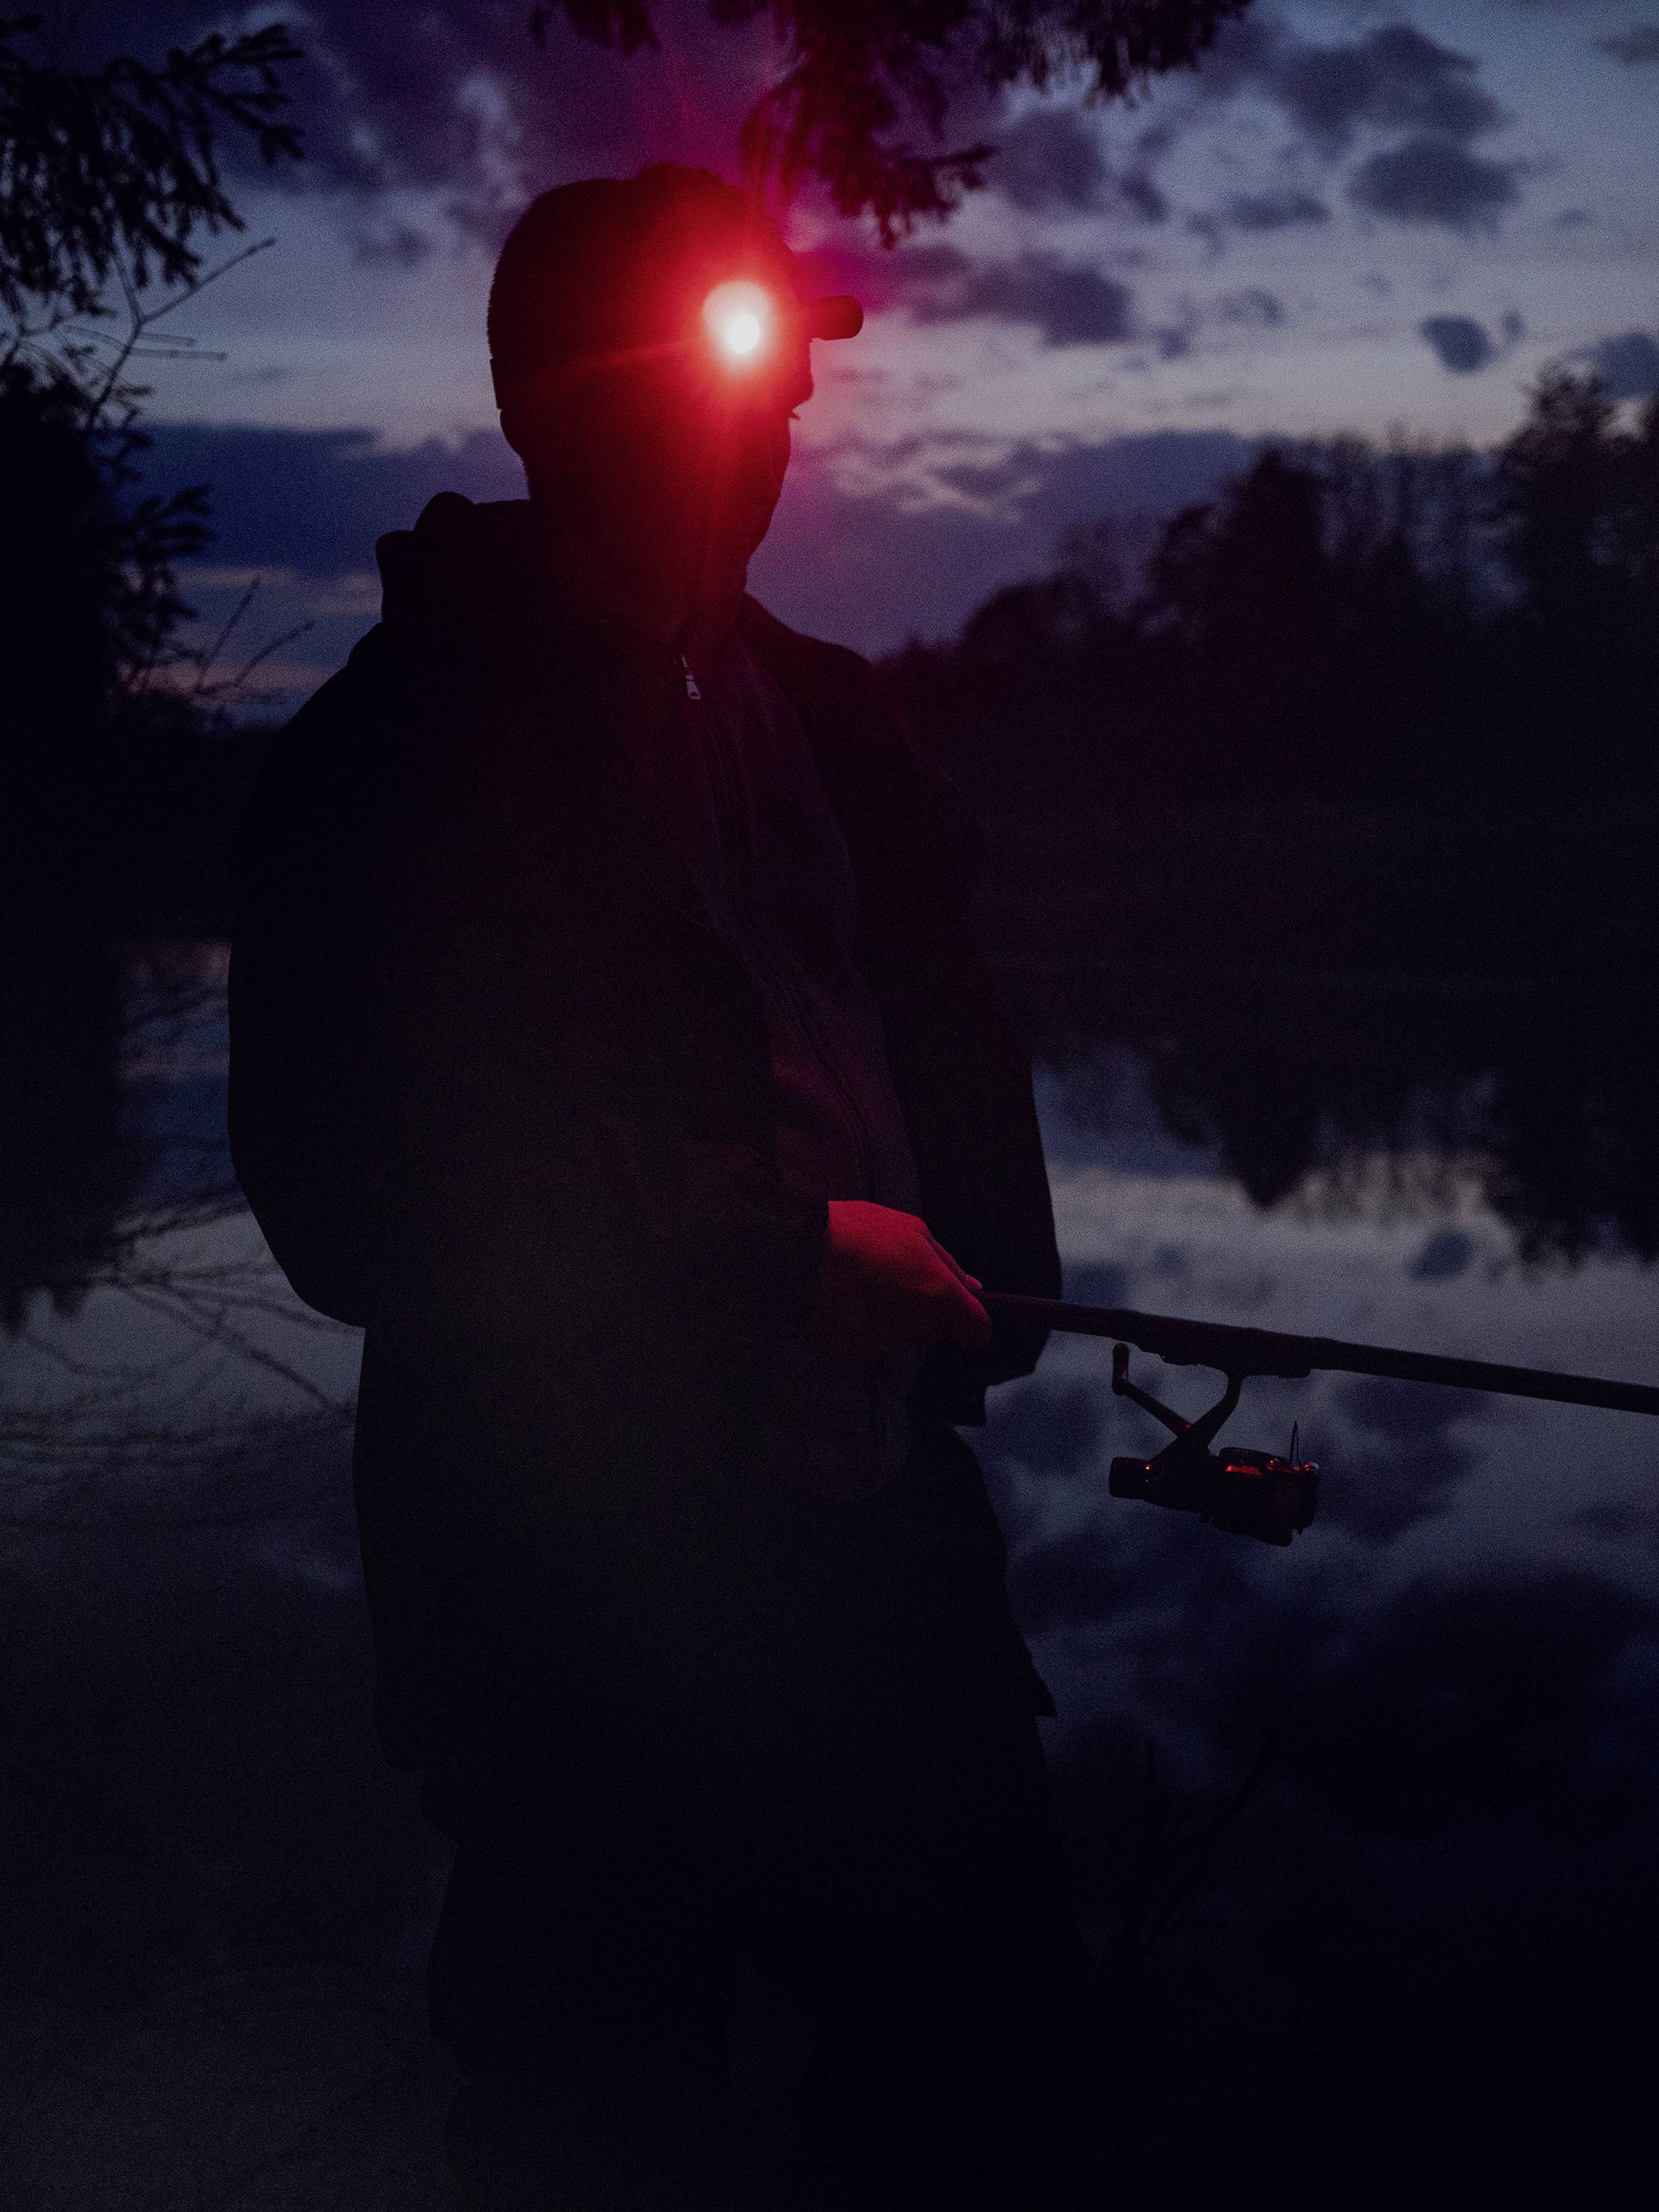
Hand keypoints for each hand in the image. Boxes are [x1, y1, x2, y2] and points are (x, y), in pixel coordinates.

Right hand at [803, 1200, 990, 1368]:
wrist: (799, 1250)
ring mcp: (885, 1344)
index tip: (958, 1310)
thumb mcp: (914, 1230)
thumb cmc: (859, 1230)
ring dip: (893, 1319)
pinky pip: (872, 1344)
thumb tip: (973, 1288)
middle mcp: (917, 1328)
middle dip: (926, 1312)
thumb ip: (950, 1264)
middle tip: (898, 1279)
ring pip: (903, 1338)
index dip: (972, 1323)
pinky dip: (865, 1328)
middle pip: (935, 1332)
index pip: (977, 1332)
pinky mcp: (855, 1354)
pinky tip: (848, 1302)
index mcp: (939, 1296)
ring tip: (867, 1286)